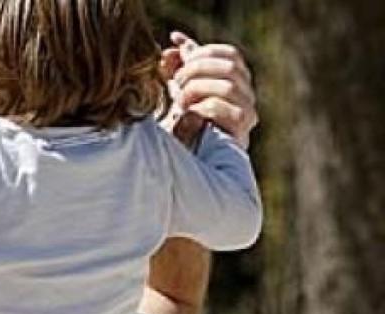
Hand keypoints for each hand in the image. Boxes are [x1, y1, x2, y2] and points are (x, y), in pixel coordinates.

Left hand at [161, 32, 258, 148]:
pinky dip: (202, 109)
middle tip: (176, 81)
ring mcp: (247, 115)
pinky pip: (225, 111)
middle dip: (197, 69)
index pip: (231, 55)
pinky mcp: (240, 134)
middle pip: (231, 67)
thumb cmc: (182, 127)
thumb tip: (176, 41)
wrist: (186, 164)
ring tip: (179, 100)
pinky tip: (187, 116)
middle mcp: (247, 97)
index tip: (180, 61)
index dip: (205, 53)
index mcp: (236, 82)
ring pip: (230, 86)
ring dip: (198, 88)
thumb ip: (180, 66)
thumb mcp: (179, 92)